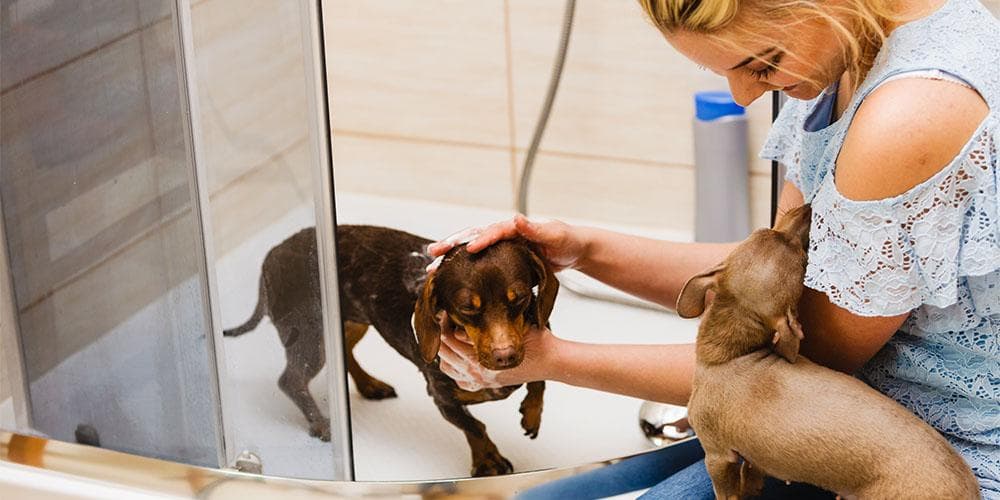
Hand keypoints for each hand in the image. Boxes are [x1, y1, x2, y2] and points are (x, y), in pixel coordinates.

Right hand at [426, 214, 585, 272]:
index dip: (479, 240)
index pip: (492, 232)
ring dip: (451, 259)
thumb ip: (537, 228)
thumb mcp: (556, 235)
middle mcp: (503, 235)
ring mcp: (500, 248)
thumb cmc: (567, 241)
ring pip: (470, 251)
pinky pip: (478, 264)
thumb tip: (517, 217)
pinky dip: (462, 269)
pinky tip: (448, 280)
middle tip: (433, 254)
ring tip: (432, 269)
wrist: (573, 251)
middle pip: (472, 238)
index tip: (467, 249)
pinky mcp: (501, 261)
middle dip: (452, 246)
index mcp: (514, 228)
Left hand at [437, 326, 552, 390]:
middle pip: (444, 352)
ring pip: (447, 367)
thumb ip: (489, 326)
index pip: (449, 338)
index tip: (447, 310)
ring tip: (451, 335)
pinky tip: (460, 356)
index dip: (445, 321)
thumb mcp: (514, 326)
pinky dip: (455, 368)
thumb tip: (463, 322)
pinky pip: (459, 380)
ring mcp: (480, 381)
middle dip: (442, 333)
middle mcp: (477, 373)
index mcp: (481, 360)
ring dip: (446, 351)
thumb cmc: (536, 341)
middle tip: (446, 319)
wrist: (551, 361)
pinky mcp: (485, 385)